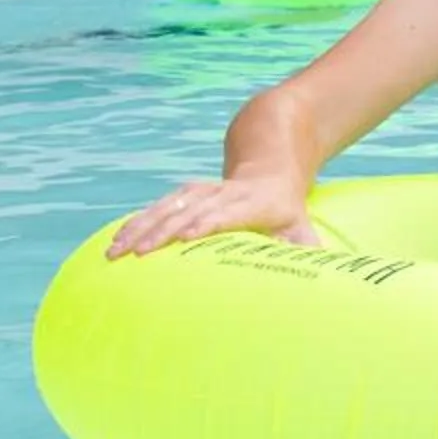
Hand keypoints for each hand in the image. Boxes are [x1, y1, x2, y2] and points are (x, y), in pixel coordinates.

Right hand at [108, 175, 317, 257]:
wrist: (270, 164)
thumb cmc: (286, 207)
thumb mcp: (300, 225)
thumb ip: (306, 250)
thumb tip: (321, 274)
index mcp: (252, 203)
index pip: (227, 212)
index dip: (207, 222)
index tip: (188, 236)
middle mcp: (222, 194)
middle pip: (190, 210)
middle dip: (163, 231)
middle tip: (139, 254)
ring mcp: (201, 190)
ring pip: (167, 206)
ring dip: (140, 227)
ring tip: (116, 251)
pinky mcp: (186, 192)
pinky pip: (158, 206)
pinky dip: (137, 221)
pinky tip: (117, 239)